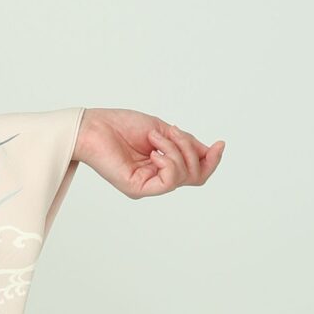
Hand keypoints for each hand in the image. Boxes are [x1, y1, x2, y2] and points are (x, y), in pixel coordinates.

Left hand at [74, 107, 223, 197]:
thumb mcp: (164, 132)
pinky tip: (154, 151)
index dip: (211, 160)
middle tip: (172, 132)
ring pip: (184, 176)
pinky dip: (169, 160)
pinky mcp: (137, 188)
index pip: (196, 172)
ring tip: (155, 137)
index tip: (220, 143)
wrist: (94, 125)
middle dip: (192, 149)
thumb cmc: (121, 125)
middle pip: (196, 176)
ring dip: (176, 150)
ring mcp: (147, 185)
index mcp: (163, 166)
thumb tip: (212, 151)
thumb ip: (187, 144)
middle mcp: (156, 179)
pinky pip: (169, 180)